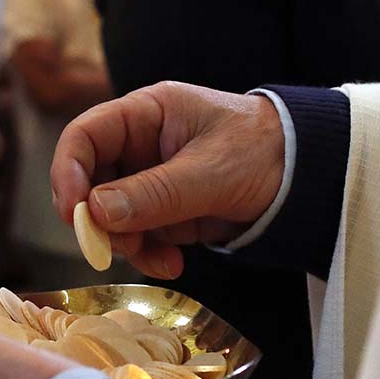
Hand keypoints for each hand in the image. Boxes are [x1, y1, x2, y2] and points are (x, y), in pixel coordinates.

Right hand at [50, 82, 283, 278]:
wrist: (311, 178)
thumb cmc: (265, 152)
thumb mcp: (211, 172)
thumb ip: (154, 192)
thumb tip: (96, 212)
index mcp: (146, 114)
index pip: (85, 136)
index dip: (68, 172)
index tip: (72, 213)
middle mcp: (140, 145)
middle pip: (90, 181)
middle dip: (98, 219)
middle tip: (110, 248)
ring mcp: (151, 180)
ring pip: (111, 216)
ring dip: (126, 243)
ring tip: (160, 259)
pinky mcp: (165, 212)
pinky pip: (138, 236)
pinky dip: (148, 254)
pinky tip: (174, 264)